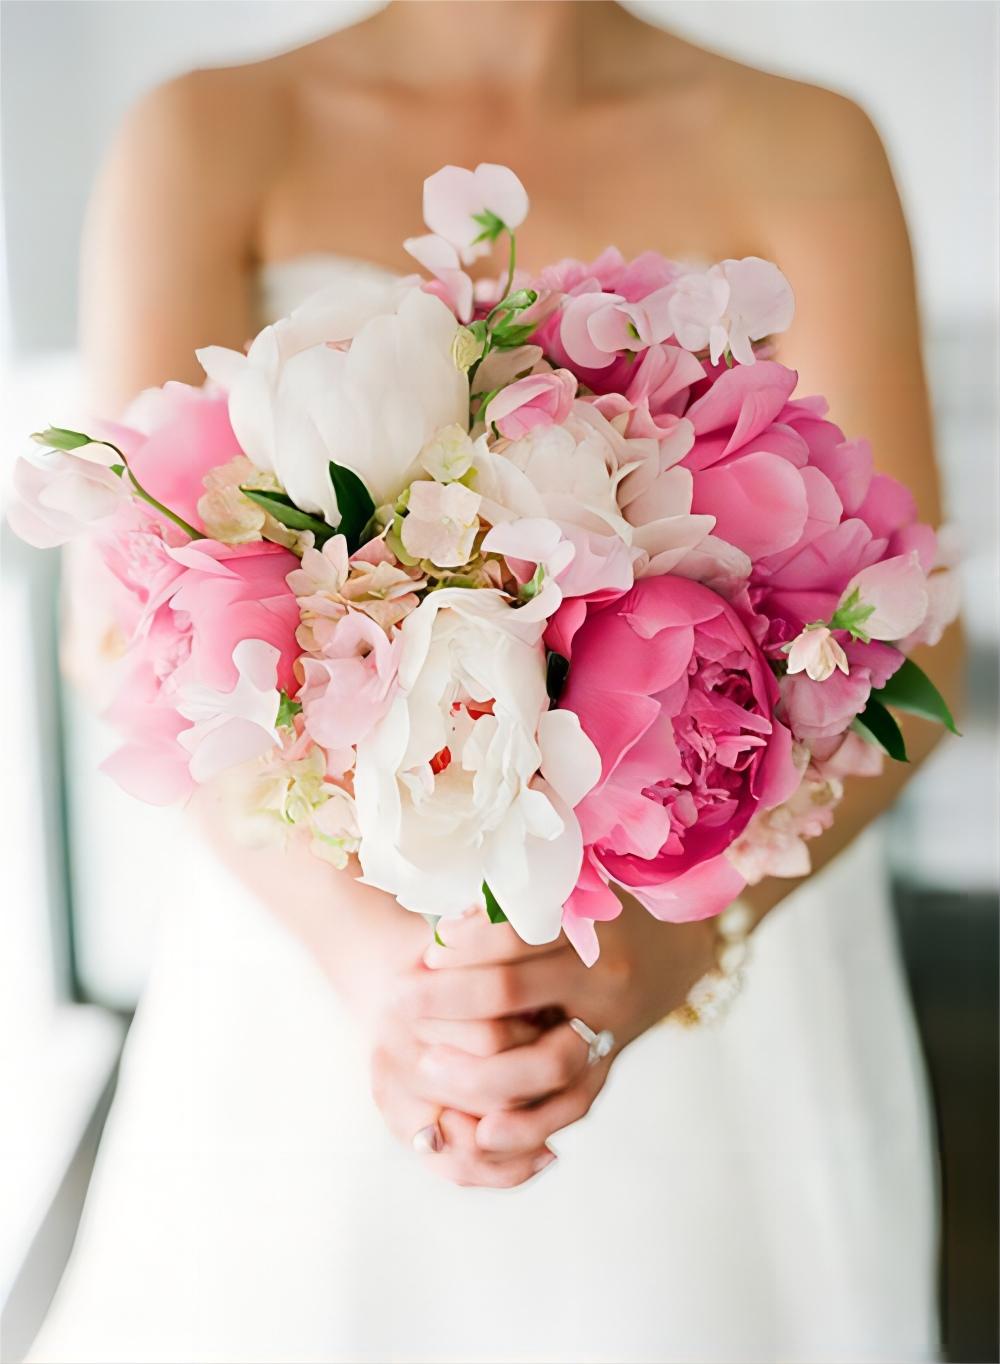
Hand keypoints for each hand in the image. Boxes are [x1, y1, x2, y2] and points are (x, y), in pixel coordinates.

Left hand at [400, 900, 717, 1180]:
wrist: (677, 950)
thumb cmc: (608, 911)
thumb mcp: (573, 892)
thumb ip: (515, 904)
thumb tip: (445, 926)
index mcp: (590, 926)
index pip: (513, 934)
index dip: (464, 943)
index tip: (427, 948)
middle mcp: (602, 980)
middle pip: (513, 993)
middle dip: (449, 999)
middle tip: (402, 1001)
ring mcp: (609, 1030)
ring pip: (540, 1064)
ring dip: (478, 1070)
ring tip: (429, 1066)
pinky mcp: (609, 1068)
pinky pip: (569, 1107)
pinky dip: (527, 1125)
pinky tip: (483, 1132)